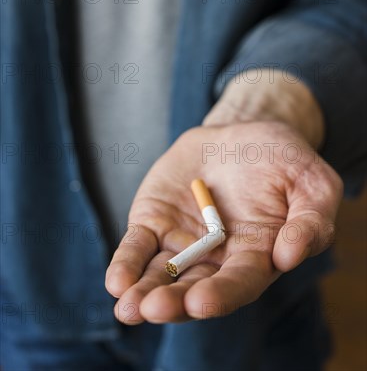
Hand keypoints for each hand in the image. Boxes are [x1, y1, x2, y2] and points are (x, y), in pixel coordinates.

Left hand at [105, 120, 341, 324]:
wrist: (242, 132)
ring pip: (161, 275)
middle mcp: (216, 258)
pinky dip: (126, 263)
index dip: (222, 293)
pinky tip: (117, 282)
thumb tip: (289, 257)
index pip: (239, 282)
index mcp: (256, 255)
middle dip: (174, 301)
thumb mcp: (313, 183)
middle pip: (194, 287)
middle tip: (154, 309)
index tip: (202, 301)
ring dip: (144, 292)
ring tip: (129, 307)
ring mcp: (182, 242)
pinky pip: (138, 246)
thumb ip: (310, 221)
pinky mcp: (155, 222)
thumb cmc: (283, 159)